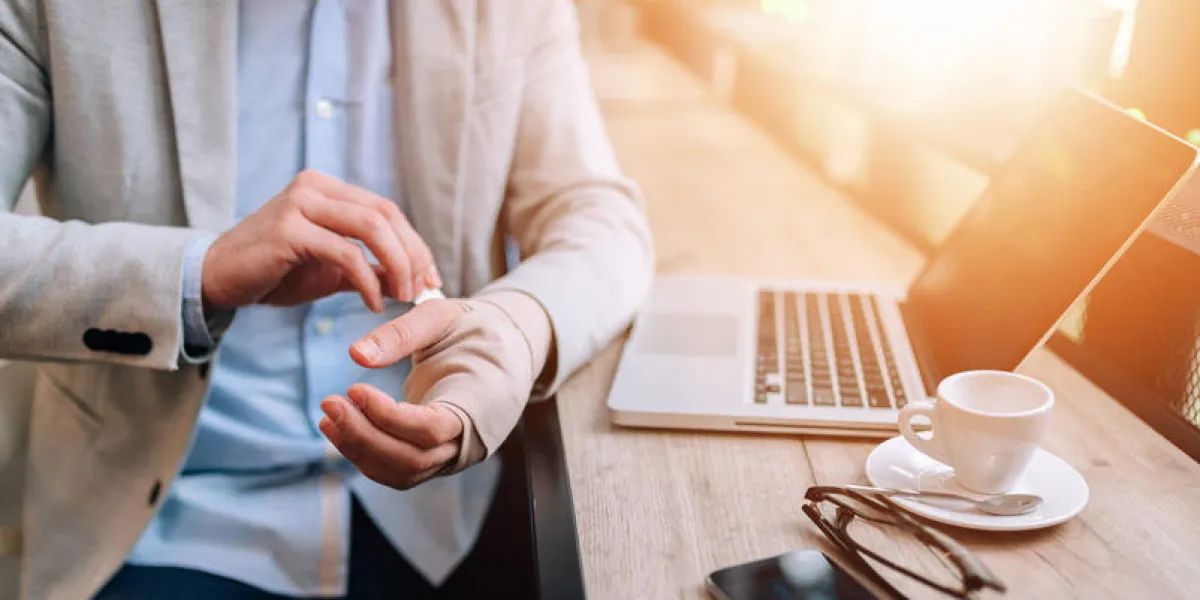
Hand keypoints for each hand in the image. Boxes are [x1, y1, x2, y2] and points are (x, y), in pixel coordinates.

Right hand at [200, 169, 441, 312]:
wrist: (217, 280)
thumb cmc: (275, 273)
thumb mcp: (331, 269)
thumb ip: (368, 269)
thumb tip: (411, 281)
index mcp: (327, 189)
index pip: (386, 210)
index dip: (415, 243)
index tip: (430, 277)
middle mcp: (315, 187)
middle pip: (385, 214)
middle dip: (412, 254)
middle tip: (423, 289)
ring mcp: (300, 204)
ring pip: (371, 228)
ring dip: (397, 264)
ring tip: (404, 296)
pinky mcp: (288, 230)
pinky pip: (345, 253)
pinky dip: (367, 280)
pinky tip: (373, 304)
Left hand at [319, 299, 468, 487]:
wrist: (506, 350)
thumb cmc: (476, 329)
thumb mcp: (442, 315)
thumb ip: (402, 333)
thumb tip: (356, 354)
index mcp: (480, 403)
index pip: (431, 429)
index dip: (388, 418)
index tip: (355, 389)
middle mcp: (470, 440)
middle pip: (411, 459)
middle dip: (363, 436)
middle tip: (328, 402)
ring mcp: (454, 455)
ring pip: (402, 471)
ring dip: (359, 449)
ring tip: (328, 417)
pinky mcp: (437, 457)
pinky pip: (400, 469)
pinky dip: (367, 455)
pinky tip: (341, 429)